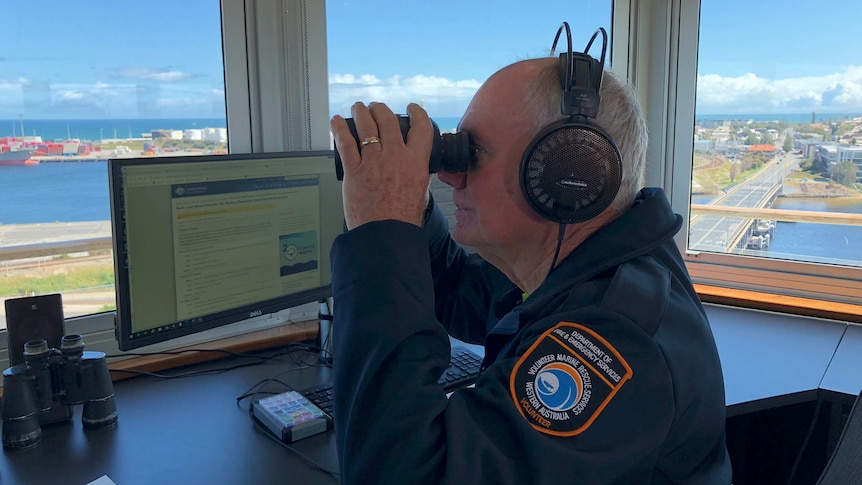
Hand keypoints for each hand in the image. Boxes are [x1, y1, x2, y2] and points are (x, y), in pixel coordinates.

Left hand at [331, 102, 432, 229]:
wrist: (386, 234)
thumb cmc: (403, 220)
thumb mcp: (420, 192)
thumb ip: (415, 175)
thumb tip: (412, 169)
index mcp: (415, 162)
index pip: (421, 127)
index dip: (416, 113)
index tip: (411, 109)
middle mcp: (395, 156)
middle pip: (387, 120)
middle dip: (380, 109)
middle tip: (376, 107)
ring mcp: (373, 161)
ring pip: (366, 126)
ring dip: (360, 113)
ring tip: (358, 108)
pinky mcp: (354, 170)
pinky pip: (345, 143)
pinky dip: (339, 129)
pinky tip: (336, 122)